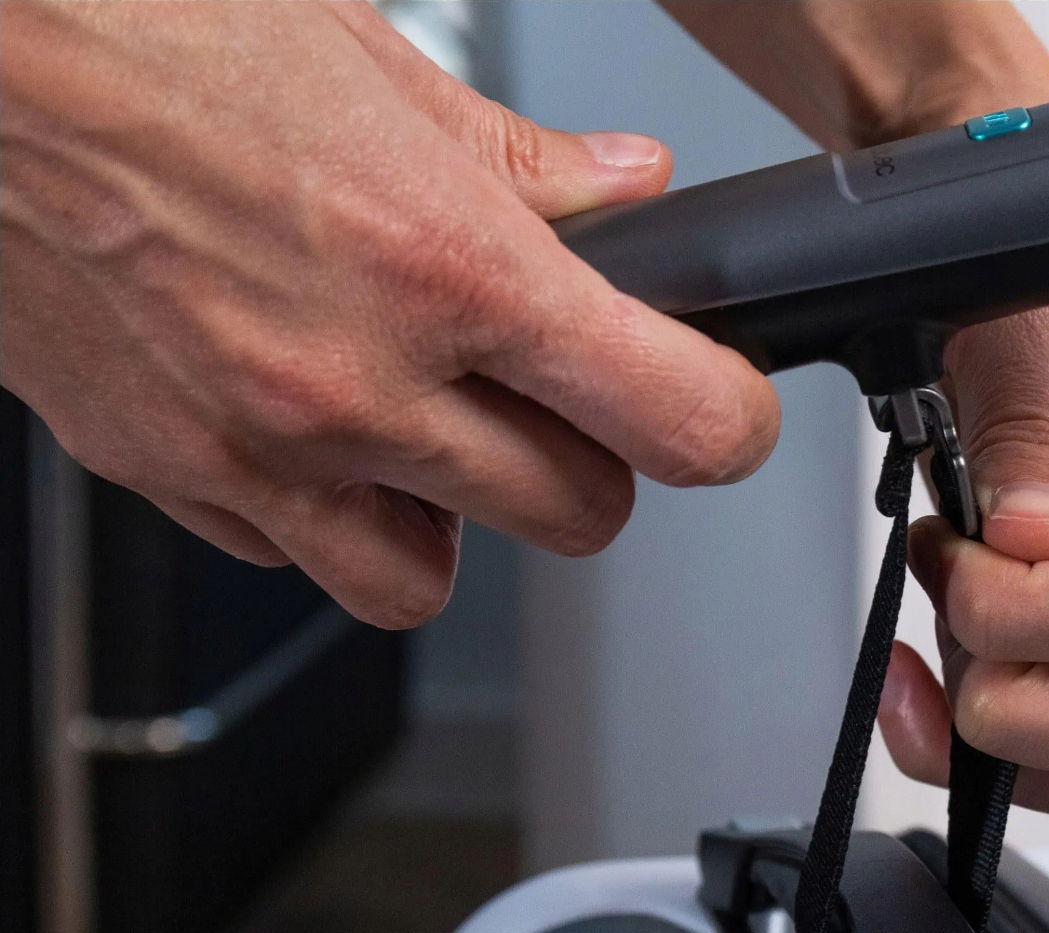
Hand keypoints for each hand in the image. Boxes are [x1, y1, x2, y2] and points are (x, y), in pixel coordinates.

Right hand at [0, 1, 778, 627]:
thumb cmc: (141, 28)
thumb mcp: (370, 59)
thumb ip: (520, 159)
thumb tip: (626, 185)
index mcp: (443, 262)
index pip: (670, 414)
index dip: (729, 421)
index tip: (726, 407)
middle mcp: (357, 379)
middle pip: (577, 516)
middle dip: (595, 463)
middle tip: (563, 396)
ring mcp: (257, 445)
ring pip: (430, 581)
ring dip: (461, 520)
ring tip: (434, 429)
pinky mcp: (165, 472)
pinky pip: (294, 555)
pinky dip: (327, 514)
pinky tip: (312, 424)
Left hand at [877, 281, 1048, 822]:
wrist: (1009, 270)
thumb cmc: (1027, 270)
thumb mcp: (1018, 300)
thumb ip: (1026, 410)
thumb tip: (1036, 536)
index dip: (1032, 610)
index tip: (956, 549)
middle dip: (1025, 701)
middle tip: (956, 605)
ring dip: (1009, 737)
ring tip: (938, 638)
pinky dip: (982, 755)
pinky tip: (921, 690)